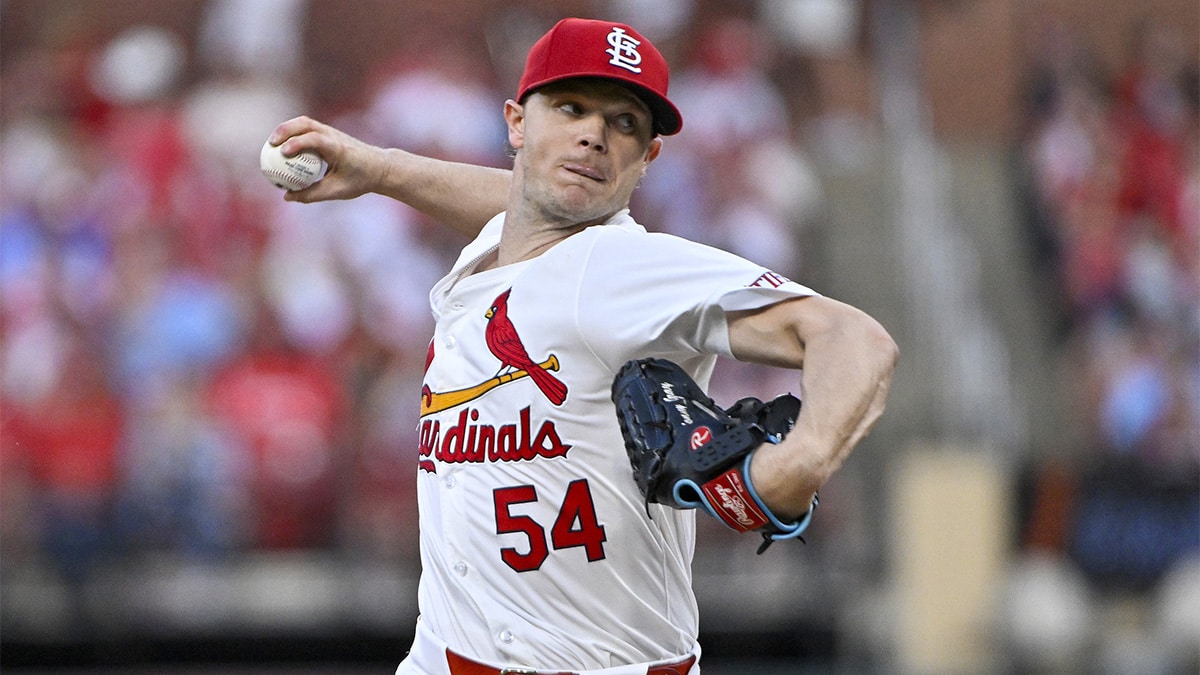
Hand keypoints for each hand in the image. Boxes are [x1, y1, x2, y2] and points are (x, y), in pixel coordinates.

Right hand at [267, 116, 390, 202]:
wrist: (379, 167)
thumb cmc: (360, 180)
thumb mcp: (337, 191)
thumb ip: (311, 194)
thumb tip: (287, 197)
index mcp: (338, 148)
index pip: (315, 139)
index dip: (298, 143)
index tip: (283, 153)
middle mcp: (333, 135)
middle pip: (306, 124)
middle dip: (285, 130)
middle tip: (270, 144)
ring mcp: (331, 131)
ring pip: (305, 122)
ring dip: (287, 128)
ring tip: (272, 143)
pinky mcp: (328, 132)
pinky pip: (307, 128)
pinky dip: (293, 133)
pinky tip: (282, 145)